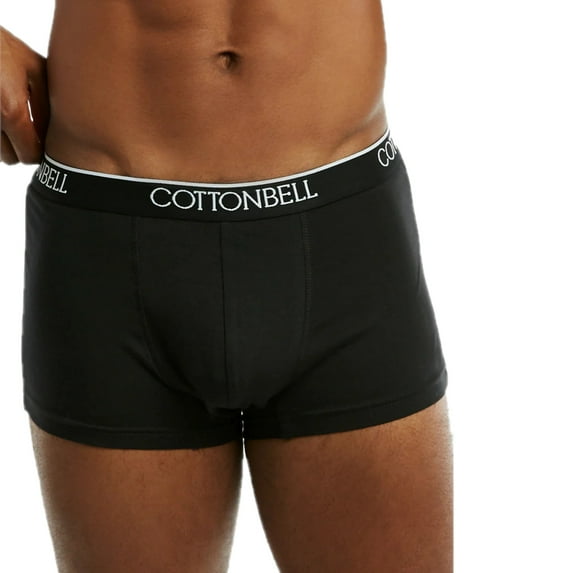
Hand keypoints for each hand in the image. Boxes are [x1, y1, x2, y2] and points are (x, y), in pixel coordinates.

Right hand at [1, 26, 49, 163]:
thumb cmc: (5, 49)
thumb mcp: (35, 72)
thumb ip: (46, 107)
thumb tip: (51, 136)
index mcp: (12, 112)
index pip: (29, 156)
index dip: (39, 154)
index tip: (44, 144)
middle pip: (10, 158)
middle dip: (22, 150)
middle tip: (31, 134)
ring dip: (6, 144)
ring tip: (14, 122)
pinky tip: (4, 115)